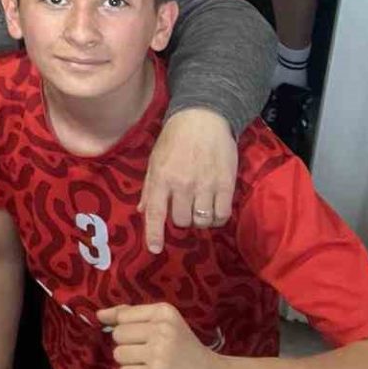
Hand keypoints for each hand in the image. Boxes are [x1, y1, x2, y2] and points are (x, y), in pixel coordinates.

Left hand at [99, 303, 229, 368]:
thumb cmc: (188, 351)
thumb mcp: (167, 326)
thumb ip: (136, 317)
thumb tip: (100, 315)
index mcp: (164, 311)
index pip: (122, 315)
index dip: (122, 328)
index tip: (137, 338)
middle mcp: (161, 328)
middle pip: (117, 335)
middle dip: (128, 346)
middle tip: (150, 354)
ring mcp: (159, 351)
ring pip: (118, 354)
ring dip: (130, 363)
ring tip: (152, 365)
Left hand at [139, 107, 236, 252]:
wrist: (203, 119)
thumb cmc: (174, 140)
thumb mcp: (155, 161)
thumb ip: (150, 187)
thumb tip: (141, 211)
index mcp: (161, 178)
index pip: (155, 212)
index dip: (154, 234)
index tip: (154, 249)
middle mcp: (182, 184)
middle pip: (180, 220)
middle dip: (181, 219)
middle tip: (184, 207)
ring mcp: (205, 185)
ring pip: (201, 221)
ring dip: (199, 220)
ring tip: (199, 207)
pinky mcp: (226, 184)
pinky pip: (222, 215)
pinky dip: (217, 218)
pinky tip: (214, 209)